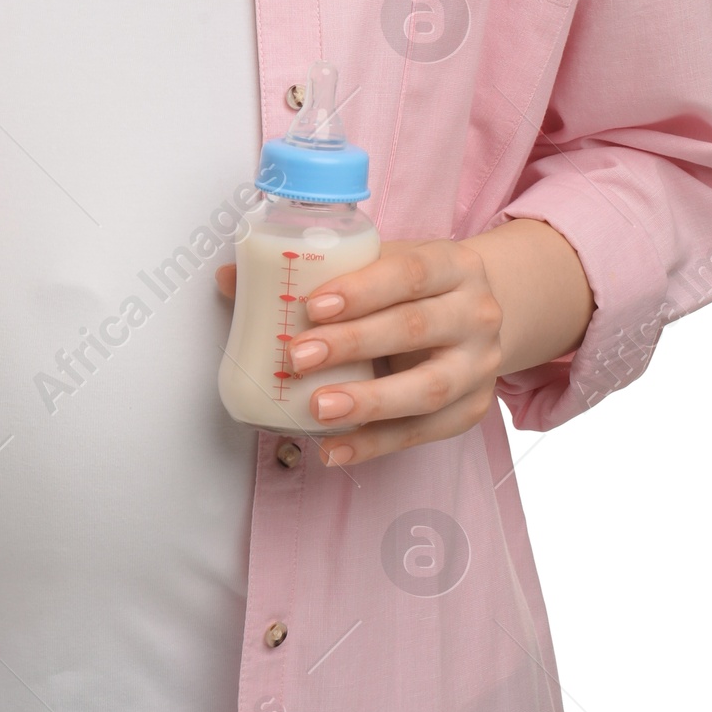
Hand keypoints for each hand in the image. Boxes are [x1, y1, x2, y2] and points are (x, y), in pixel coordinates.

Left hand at [213, 218, 592, 465]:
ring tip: (317, 408)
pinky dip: (375, 444)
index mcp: (454, 264)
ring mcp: (478, 366)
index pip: (410, 272)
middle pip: (414, 329)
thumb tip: (229, 279)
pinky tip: (334, 449)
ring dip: (367, 402)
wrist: (482, 313)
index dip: (362, 289)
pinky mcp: (471, 411)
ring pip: (426, 389)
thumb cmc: (415, 286)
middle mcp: (475, 314)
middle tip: (297, 356)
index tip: (314, 305)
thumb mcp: (383, 262)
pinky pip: (422, 434)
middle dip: (353, 344)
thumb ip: (317, 269)